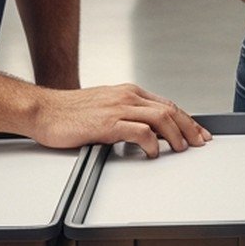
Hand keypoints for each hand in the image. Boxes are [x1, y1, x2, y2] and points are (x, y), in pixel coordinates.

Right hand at [29, 84, 210, 153]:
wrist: (44, 111)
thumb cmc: (70, 112)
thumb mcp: (106, 108)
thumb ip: (128, 115)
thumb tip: (149, 131)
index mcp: (128, 92)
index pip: (167, 104)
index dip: (187, 119)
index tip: (198, 132)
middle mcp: (127, 97)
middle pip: (170, 110)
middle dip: (190, 128)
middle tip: (199, 143)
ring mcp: (118, 108)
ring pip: (161, 118)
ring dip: (176, 135)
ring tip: (181, 149)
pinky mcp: (108, 123)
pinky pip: (140, 131)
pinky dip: (152, 143)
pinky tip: (152, 152)